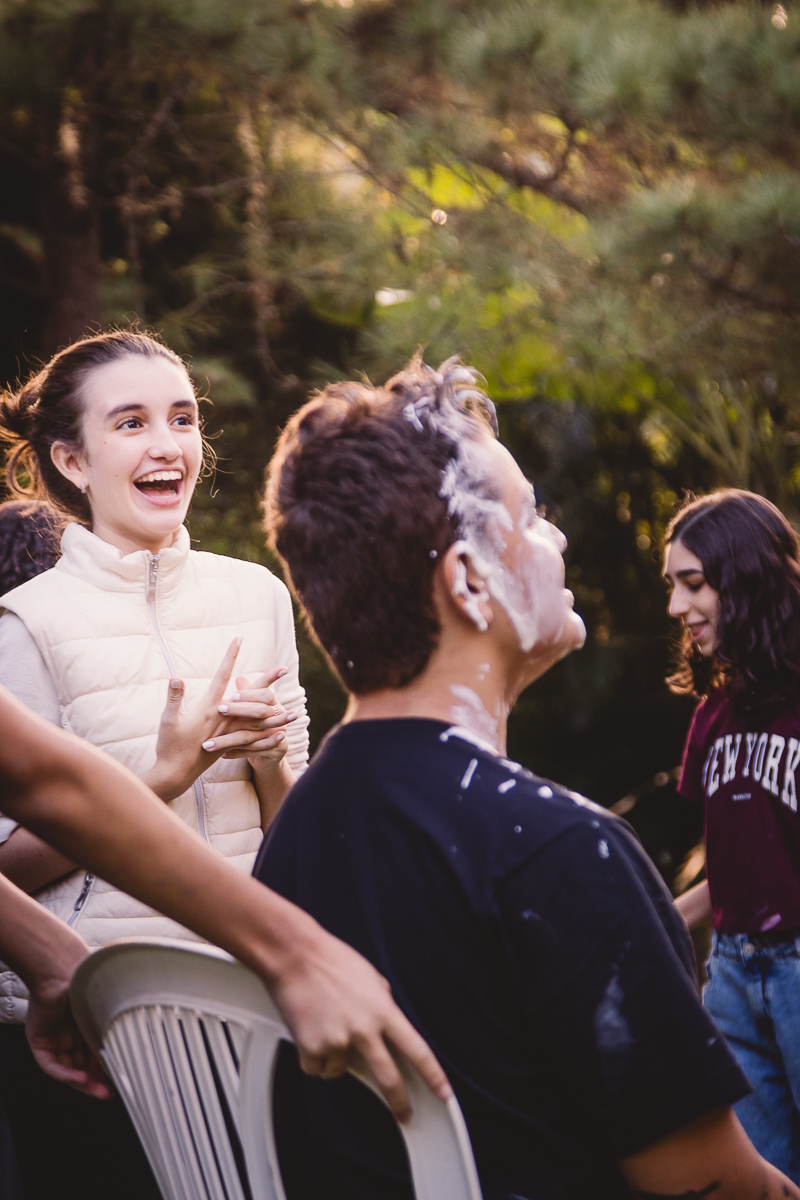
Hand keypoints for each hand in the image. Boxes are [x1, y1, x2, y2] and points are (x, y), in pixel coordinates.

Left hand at [26, 970, 111, 1099]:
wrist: (63, 968)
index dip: (109, 1070)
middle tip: (112, 1094)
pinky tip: (80, 1078)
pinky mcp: (40, 1040)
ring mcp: (55, 1038)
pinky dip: (66, 1074)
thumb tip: (147, 1038)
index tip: (124, 1082)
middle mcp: (72, 1034)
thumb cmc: (91, 980)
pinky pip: (51, 1064)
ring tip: (100, 1091)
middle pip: (83, 1066)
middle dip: (97, 1082)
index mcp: (89, 1025)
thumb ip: (119, 1024)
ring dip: (83, 1082)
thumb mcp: (109, 1008)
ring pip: (69, 1069)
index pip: (98, 1054)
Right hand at [144, 642, 294, 800]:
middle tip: (284, 667)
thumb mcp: (168, 720)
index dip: (230, 656)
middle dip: (268, 680)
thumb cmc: (169, 746)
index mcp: (209, 708)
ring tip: (296, 710)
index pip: (222, 676)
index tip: (239, 639)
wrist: (176, 774)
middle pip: (251, 696)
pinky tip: (282, 733)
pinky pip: (255, 739)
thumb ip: (174, 698)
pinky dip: (269, 735)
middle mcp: (225, 718)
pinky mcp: (232, 745)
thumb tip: (176, 678)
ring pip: (259, 720)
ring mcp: (230, 733)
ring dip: (278, 714)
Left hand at [219, 672, 298, 770]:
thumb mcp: (252, 707)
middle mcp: (279, 717)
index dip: (250, 694)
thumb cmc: (256, 724)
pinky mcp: (278, 751)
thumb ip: (248, 693)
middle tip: (220, 708)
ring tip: (209, 743)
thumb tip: (240, 677)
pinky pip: (254, 752)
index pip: (266, 694)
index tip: (233, 695)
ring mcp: (280, 734)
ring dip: (229, 739)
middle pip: (261, 711)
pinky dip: (237, 753)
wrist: (270, 752)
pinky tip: (222, 755)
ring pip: (252, 735)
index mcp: (273, 703)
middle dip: (241, 710)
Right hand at [269, 925, 451, 1123]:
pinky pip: (316, 1067)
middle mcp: (364, 1028)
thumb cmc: (330, 960)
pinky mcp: (312, 1047)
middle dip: (398, 1100)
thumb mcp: (370, 977)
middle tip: (404, 1112)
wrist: (295, 955)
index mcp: (383, 1009)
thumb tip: (385, 1023)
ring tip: (325, 1027)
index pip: (416, 1049)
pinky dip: (312, 1056)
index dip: (433, 1075)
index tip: (443, 1093)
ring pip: (341, 1071)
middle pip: (388, 1077)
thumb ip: (381, 1004)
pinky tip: (310, 1032)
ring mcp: (338, 1040)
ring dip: (335, 1059)